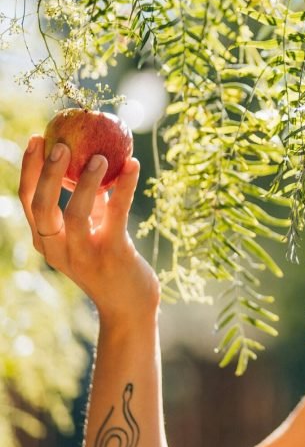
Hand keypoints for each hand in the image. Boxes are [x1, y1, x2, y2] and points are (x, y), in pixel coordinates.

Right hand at [18, 135, 159, 322]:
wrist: (130, 307)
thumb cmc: (112, 264)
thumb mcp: (94, 231)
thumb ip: (91, 204)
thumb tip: (94, 161)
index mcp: (47, 241)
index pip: (28, 202)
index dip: (30, 169)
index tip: (37, 138)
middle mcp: (58, 249)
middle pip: (41, 206)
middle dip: (47, 172)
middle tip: (59, 142)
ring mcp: (84, 255)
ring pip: (76, 213)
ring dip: (87, 182)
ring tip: (100, 156)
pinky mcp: (113, 255)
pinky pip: (117, 215)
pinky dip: (125, 188)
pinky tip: (134, 166)